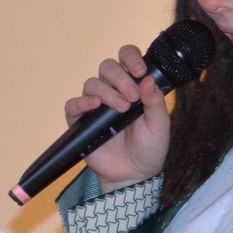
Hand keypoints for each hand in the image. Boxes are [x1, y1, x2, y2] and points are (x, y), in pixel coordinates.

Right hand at [65, 44, 170, 190]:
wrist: (135, 175)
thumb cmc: (149, 148)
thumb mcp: (159, 125)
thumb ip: (155, 101)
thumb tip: (148, 79)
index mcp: (133, 85)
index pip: (126, 58)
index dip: (130, 57)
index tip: (140, 71)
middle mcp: (113, 91)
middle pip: (107, 67)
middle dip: (121, 77)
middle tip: (132, 97)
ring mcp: (96, 106)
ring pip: (92, 83)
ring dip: (107, 92)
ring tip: (121, 109)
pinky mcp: (81, 122)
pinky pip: (72, 105)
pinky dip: (81, 102)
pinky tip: (94, 105)